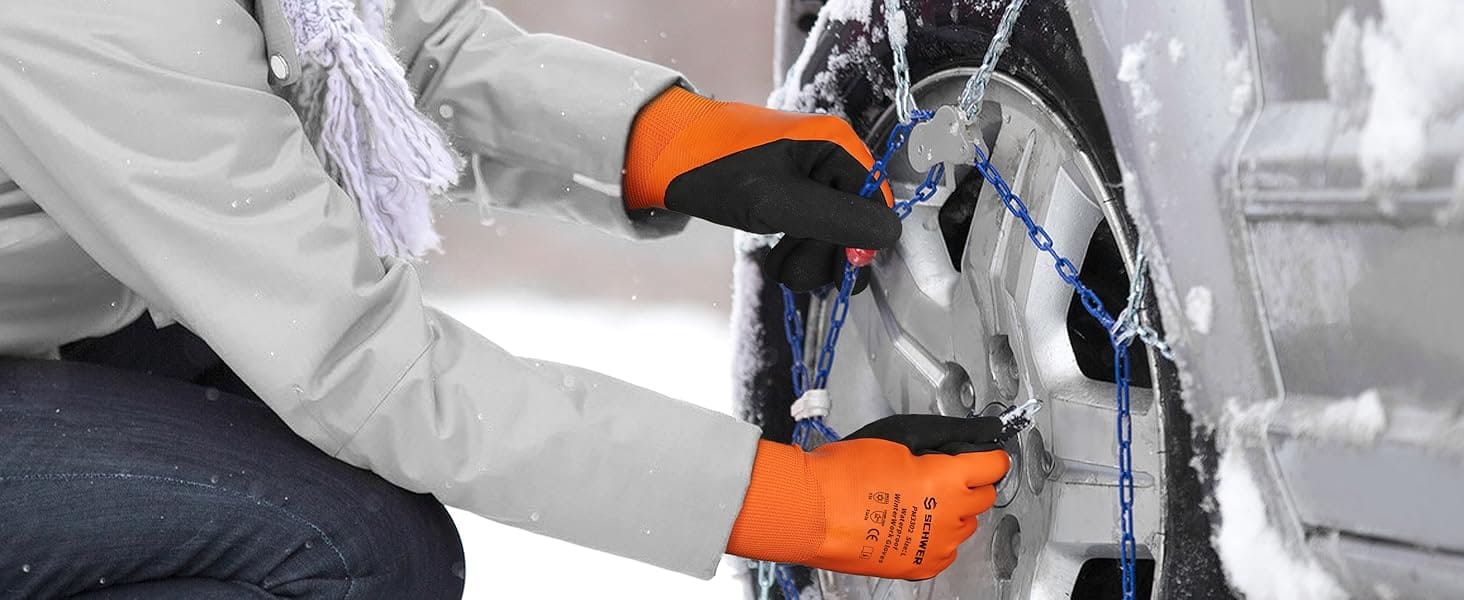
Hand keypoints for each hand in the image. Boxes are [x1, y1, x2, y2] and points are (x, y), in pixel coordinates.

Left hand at [624, 86, 898, 292]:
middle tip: (792, 270)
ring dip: (809, 258)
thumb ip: (836, 219)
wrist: (661, 155)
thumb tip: (888, 236)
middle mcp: (831, 155)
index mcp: (836, 145)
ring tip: (777, 265)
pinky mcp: (793, 190)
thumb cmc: (713, 170)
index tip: (832, 267)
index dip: (858, 243)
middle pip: (856, 222)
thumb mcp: (777, 202)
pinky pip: (812, 227)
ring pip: (832, 231)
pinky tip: (776, 256)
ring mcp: (811, 173)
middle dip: (828, 255)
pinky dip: (797, 248)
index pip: (876, 206)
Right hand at [726, 415, 1009, 579]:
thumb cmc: (842, 474)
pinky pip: (945, 551)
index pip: (993, 465)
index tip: (983, 455)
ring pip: (965, 526)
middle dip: (970, 483)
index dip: (988, 455)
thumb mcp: (894, 439)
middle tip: (945, 475)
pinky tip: (912, 526)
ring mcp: (936, 544)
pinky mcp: (920, 565)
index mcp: (947, 477)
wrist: (811, 511)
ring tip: (920, 502)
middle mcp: (949, 514)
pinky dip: (936, 538)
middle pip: (984, 496)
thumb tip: (951, 447)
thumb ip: (933, 446)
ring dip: (953, 512)